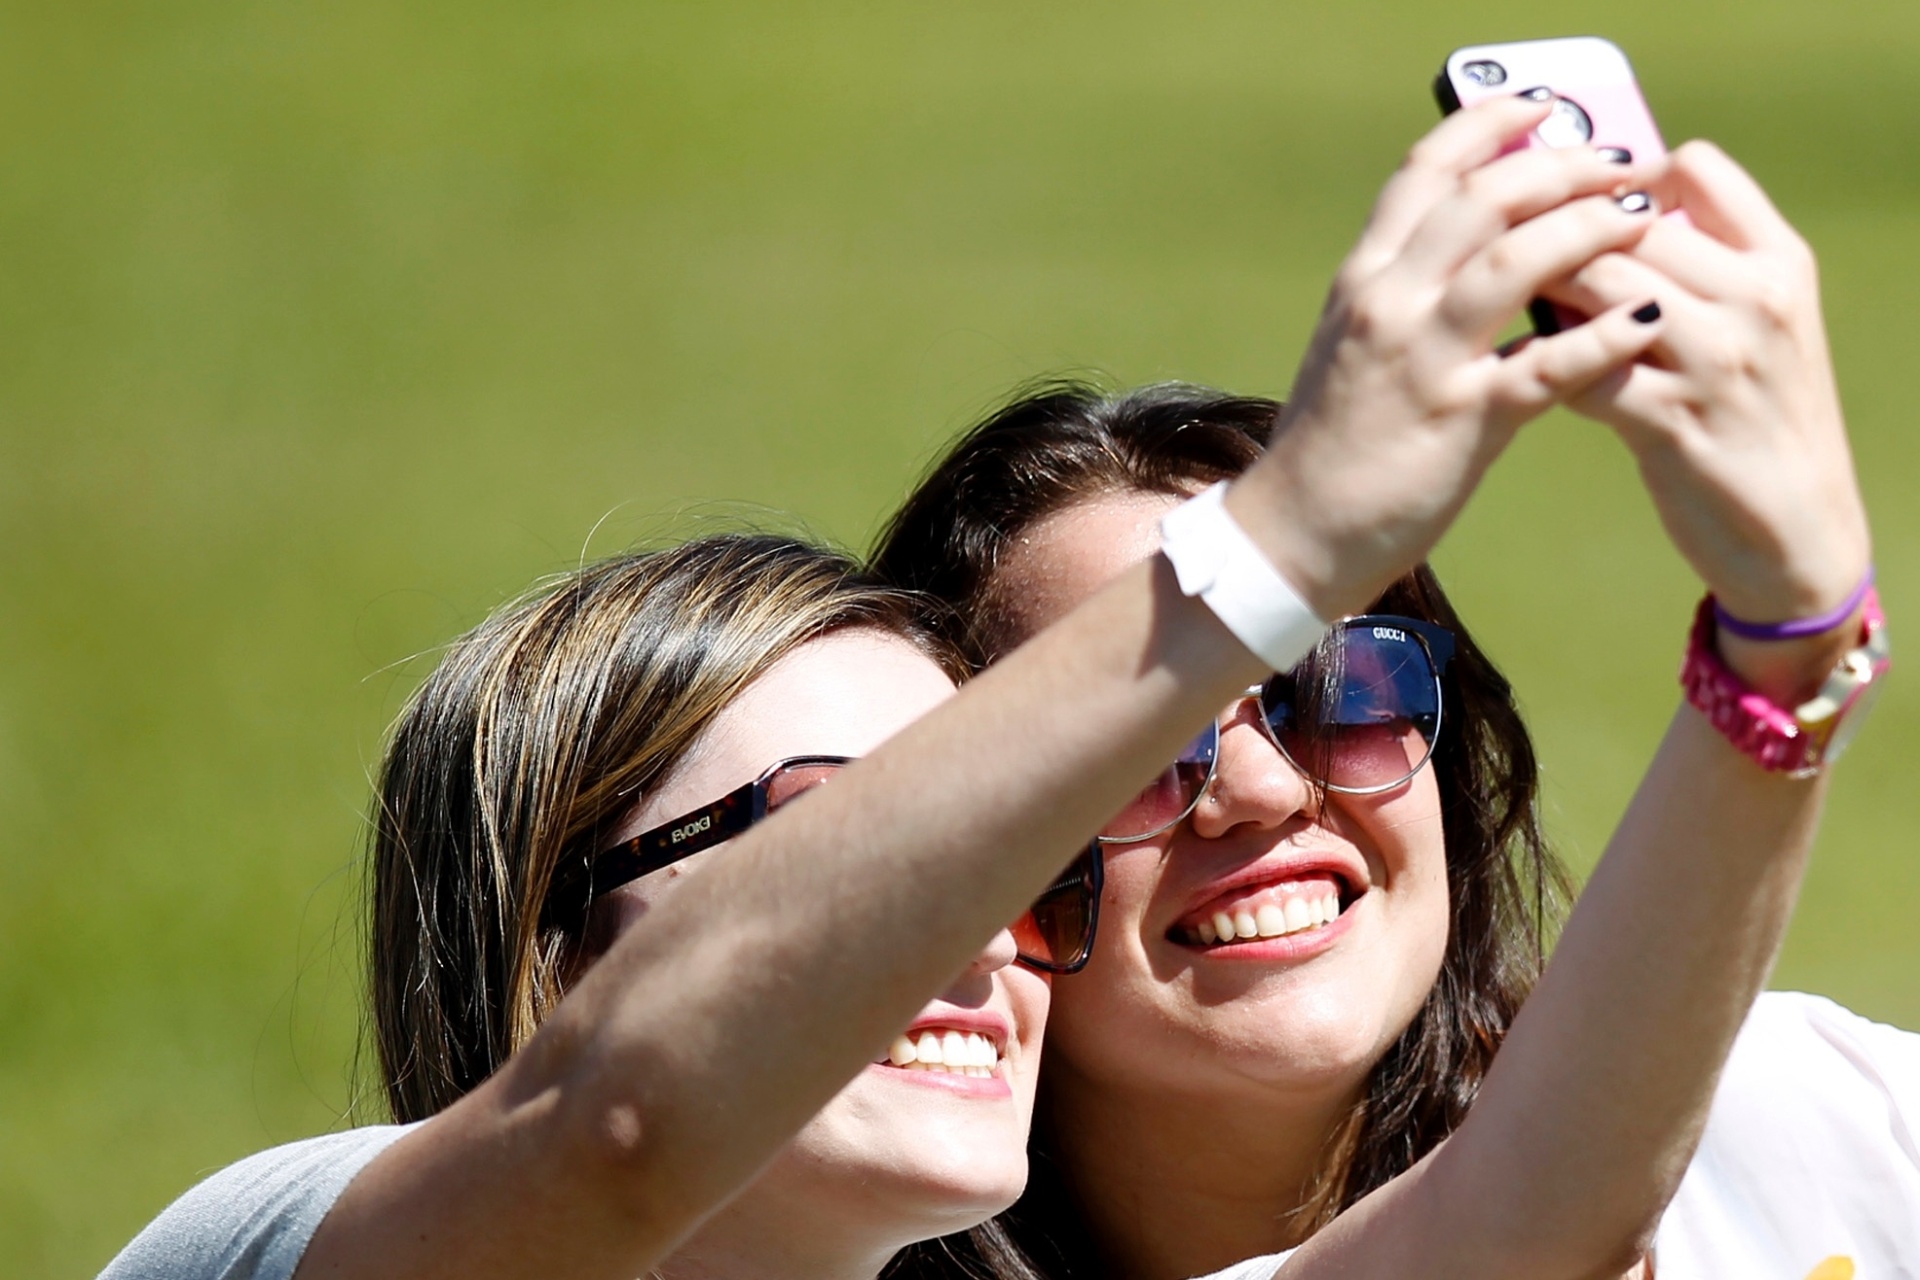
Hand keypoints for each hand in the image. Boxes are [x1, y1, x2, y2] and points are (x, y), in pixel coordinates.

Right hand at [1234, 95, 1666, 618]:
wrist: (1292, 533)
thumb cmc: (1335, 442)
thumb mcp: (1356, 344)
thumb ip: (1408, 291)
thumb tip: (1480, 248)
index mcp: (1365, 278)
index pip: (1426, 170)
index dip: (1489, 124)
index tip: (1543, 108)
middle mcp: (1388, 303)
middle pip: (1484, 198)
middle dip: (1565, 166)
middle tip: (1624, 165)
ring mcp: (1423, 360)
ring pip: (1515, 261)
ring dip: (1592, 228)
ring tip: (1647, 221)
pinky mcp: (1461, 422)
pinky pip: (1544, 366)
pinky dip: (1603, 336)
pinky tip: (1649, 320)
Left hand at [1548, 141, 1872, 697]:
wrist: (1796, 532)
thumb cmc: (1754, 418)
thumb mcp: (1755, 327)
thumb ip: (1701, 266)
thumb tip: (1601, 212)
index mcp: (1780, 261)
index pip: (1696, 168)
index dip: (1621, 176)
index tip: (1577, 202)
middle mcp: (1756, 300)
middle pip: (1624, 224)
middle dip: (1554, 234)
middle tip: (1504, 252)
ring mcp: (1715, 361)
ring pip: (1595, 285)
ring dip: (1539, 292)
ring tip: (1506, 305)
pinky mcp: (1671, 422)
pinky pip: (1579, 370)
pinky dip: (1541, 364)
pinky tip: (1522, 373)